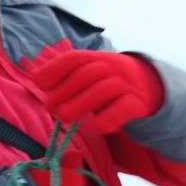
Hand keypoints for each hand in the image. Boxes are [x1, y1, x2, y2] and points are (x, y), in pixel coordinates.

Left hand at [32, 50, 164, 133]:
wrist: (151, 86)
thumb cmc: (110, 82)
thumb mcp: (91, 71)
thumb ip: (67, 74)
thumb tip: (34, 75)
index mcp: (97, 58)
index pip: (74, 58)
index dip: (54, 69)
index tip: (38, 84)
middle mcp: (113, 67)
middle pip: (86, 75)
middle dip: (63, 91)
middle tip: (50, 107)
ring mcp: (127, 84)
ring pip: (102, 91)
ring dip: (79, 105)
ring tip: (64, 118)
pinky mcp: (139, 103)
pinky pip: (123, 109)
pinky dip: (108, 119)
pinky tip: (96, 127)